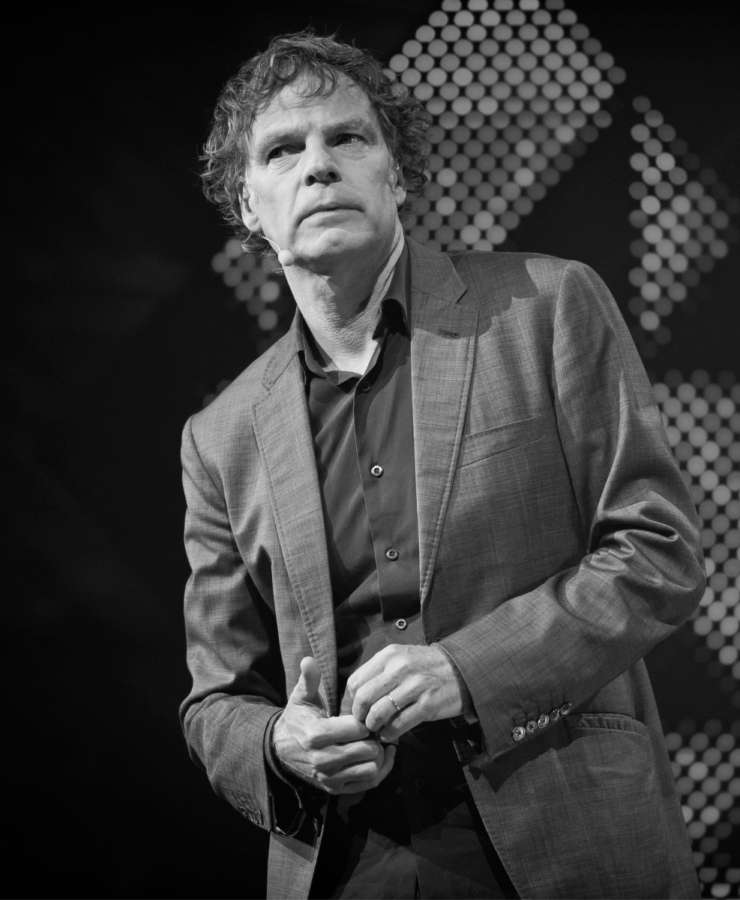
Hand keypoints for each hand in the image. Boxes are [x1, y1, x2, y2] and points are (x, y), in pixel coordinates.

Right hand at [272, 657, 395, 794]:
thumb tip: (309, 659)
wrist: (280, 750)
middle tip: (375, 728)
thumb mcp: (301, 697)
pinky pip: (368, 783)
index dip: (366, 720)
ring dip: (379, 755)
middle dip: (375, 737)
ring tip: (377, 741)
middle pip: (368, 750)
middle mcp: (324, 759)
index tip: (367, 715)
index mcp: (317, 734)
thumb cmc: (297, 719)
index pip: (357, 728)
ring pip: (371, 769)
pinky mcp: (335, 789)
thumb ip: (309, 679)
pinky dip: (381, 770)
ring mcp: (330, 777)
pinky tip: (383, 755)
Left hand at [347, 644, 462, 741]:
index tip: (350, 713)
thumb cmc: (424, 666)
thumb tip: (354, 700)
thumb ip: (378, 674)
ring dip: (373, 726)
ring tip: (375, 730)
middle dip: (358, 716)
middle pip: (364, 697)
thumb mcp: (400, 659)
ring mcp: (415, 685)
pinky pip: (399, 724)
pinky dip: (389, 733)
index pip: (355, 680)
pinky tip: (389, 735)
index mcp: (389, 655)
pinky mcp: (428, 704)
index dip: (349, 702)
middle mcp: (400, 667)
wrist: (460, 669)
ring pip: (379, 712)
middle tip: (361, 724)